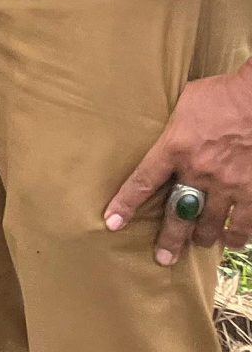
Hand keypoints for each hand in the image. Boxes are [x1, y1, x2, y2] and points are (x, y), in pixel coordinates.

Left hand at [107, 66, 251, 262]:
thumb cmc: (220, 93)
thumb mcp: (183, 102)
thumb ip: (171, 124)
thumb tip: (160, 130)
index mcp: (175, 147)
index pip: (143, 181)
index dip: (126, 204)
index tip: (112, 222)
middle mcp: (199, 171)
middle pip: (178, 214)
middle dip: (169, 239)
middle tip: (162, 258)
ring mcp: (230, 184)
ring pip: (212, 224)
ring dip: (204, 236)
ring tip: (198, 242)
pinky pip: (245, 224)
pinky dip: (238, 234)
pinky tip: (232, 239)